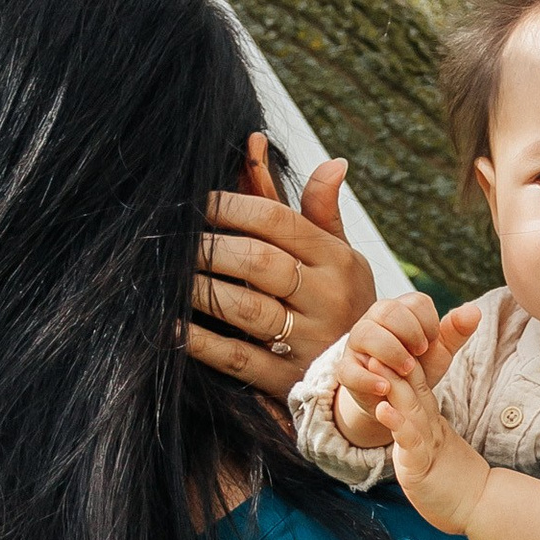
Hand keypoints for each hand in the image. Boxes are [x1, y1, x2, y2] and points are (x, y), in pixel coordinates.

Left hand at [188, 140, 376, 396]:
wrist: (370, 374)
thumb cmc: (343, 301)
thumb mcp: (341, 256)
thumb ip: (321, 210)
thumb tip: (331, 160)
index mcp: (337, 260)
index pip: (278, 221)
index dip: (232, 206)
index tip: (197, 201)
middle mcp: (327, 298)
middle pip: (259, 262)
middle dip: (210, 247)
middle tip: (173, 238)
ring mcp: (307, 341)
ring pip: (247, 309)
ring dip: (202, 290)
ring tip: (168, 276)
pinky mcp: (287, 379)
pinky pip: (239, 359)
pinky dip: (202, 343)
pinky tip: (172, 327)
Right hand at [329, 289, 456, 448]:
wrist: (394, 398)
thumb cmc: (418, 367)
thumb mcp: (440, 351)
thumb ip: (456, 331)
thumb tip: (475, 311)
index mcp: (400, 310)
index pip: (415, 302)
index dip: (429, 322)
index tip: (433, 342)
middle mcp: (375, 320)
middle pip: (388, 310)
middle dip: (409, 332)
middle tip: (421, 354)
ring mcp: (357, 344)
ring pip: (365, 334)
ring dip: (390, 351)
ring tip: (407, 370)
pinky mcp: (346, 369)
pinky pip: (349, 369)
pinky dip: (368, 379)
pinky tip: (386, 388)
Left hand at [354, 318, 489, 532]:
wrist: (478, 506)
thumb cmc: (454, 479)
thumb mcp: (436, 443)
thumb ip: (421, 423)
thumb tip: (410, 404)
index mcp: (428, 421)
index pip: (415, 385)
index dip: (401, 361)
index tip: (386, 337)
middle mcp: (429, 428)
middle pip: (411, 390)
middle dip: (393, 365)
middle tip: (378, 339)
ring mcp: (427, 446)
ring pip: (409, 410)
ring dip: (393, 387)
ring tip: (376, 365)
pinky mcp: (422, 467)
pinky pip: (409, 443)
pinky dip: (398, 425)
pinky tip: (384, 410)